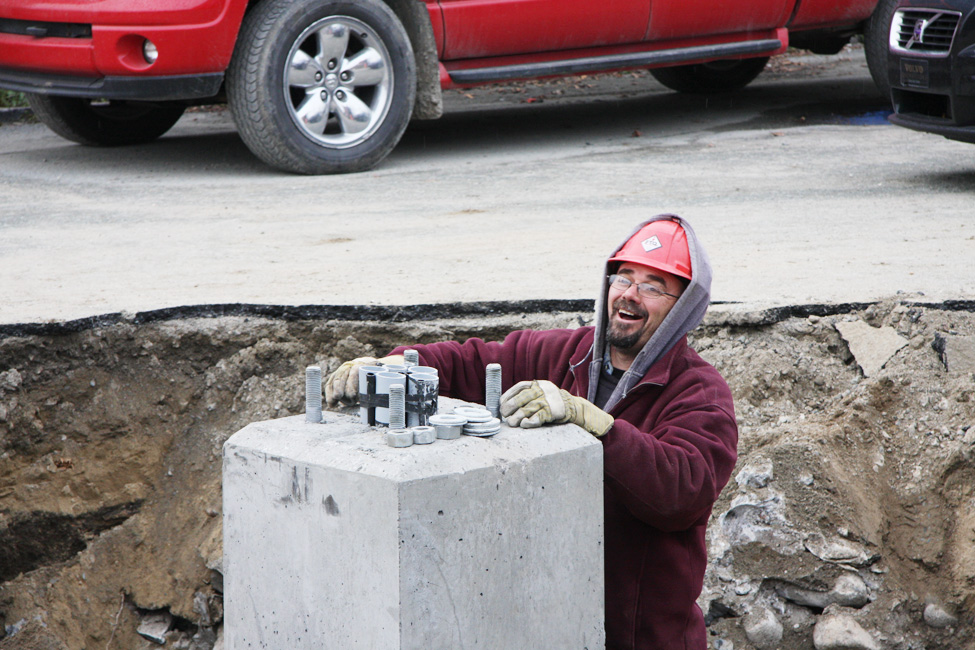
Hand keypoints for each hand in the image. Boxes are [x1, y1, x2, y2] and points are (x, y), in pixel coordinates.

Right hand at [324, 354, 404, 405]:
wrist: (378, 366)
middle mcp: (353, 364)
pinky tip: (330, 403)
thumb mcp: (392, 374)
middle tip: (343, 400)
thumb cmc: (387, 373)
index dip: (353, 384)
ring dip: (333, 391)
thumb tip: (398, 390)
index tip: (353, 396)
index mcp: (367, 363)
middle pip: (344, 375)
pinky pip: (330, 382)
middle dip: (341, 388)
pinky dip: (328, 392)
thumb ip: (394, 379)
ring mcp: (345, 369)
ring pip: (336, 378)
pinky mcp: (338, 375)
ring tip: (334, 403)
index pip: (357, 371)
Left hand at [499, 380, 613, 436]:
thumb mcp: (540, 393)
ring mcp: (547, 402)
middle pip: (521, 398)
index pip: (519, 387)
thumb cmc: (551, 402)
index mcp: (537, 384)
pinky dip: (529, 422)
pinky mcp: (552, 413)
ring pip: (526, 409)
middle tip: (504, 414)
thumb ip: (527, 395)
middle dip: (509, 407)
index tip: (500, 404)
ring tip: (511, 423)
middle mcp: (542, 391)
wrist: (573, 407)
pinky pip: (537, 418)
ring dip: (516, 418)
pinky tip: (524, 424)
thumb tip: (505, 404)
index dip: (508, 396)